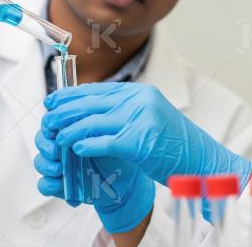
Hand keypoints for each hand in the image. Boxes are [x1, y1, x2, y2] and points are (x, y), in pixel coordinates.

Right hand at [34, 127, 154, 232]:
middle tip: (56, 150)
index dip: (49, 123)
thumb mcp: (108, 136)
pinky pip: (44, 185)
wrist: (126, 181)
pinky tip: (63, 184)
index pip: (51, 122)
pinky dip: (50, 185)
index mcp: (71, 130)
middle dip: (45, 144)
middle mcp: (63, 147)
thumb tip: (77, 123)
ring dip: (46, 164)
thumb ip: (92, 127)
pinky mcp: (61, 185)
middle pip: (41, 140)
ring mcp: (60, 166)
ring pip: (39, 162)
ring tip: (60, 168)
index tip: (53, 126)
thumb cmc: (117, 155)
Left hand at [43, 82, 251, 188]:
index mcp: (140, 93)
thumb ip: (124, 112)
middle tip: (48, 119)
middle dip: (65, 111)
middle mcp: (140, 101)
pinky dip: (87, 145)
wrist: (203, 162)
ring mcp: (141, 119)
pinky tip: (76, 149)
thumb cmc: (174, 146)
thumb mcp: (149, 119)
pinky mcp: (140, 141)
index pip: (98, 90)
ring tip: (57, 137)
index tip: (53, 102)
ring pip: (93, 122)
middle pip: (91, 102)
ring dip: (70, 131)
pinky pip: (104, 142)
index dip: (71, 96)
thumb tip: (90, 112)